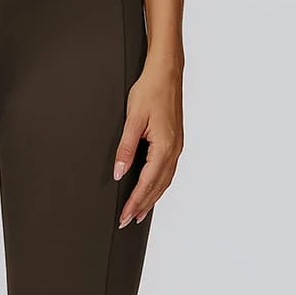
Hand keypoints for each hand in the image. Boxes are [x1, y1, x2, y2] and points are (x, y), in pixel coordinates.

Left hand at [113, 59, 183, 227]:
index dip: (134, 202)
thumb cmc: (150, 91)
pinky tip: (152, 189)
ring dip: (151, 198)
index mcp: (164, 147)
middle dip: (142, 206)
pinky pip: (167, 171)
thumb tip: (119, 172)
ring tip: (139, 212)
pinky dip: (159, 185)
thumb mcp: (133, 119)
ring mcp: (177, 147)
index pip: (146, 183)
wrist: (166, 73)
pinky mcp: (175, 142)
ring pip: (164, 181)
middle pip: (158, 187)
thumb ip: (126, 148)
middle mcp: (174, 150)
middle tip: (127, 221)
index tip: (124, 216)